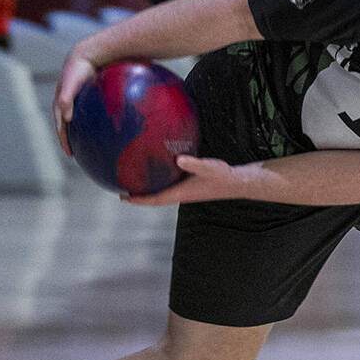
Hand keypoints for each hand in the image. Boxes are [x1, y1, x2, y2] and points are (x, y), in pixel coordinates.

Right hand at [53, 54, 96, 154]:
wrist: (87, 54)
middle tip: (76, 153)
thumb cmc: (78, 70)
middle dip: (68, 139)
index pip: (60, 127)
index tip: (70, 154)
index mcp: (60, 103)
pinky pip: (85, 112)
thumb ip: (66, 100)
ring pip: (74, 119)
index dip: (63, 140)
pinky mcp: (84, 96)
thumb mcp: (71, 85)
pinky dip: (88, 121)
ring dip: (77, 131)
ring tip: (85, 142)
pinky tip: (99, 126)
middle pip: (65, 125)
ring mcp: (74, 99)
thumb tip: (65, 119)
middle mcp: (65, 102)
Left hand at [122, 156, 245, 205]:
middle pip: (155, 199)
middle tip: (123, 192)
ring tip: (136, 184)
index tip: (123, 198)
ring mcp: (185, 192)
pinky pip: (169, 188)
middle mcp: (180, 195)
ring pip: (162, 194)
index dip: (138, 200)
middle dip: (139, 197)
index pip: (155, 200)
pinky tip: (159, 175)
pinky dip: (160, 184)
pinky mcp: (190, 187)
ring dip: (149, 192)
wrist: (236, 182)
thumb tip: (179, 159)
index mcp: (181, 193)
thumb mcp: (207, 167)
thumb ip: (193, 163)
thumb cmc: (222, 176)